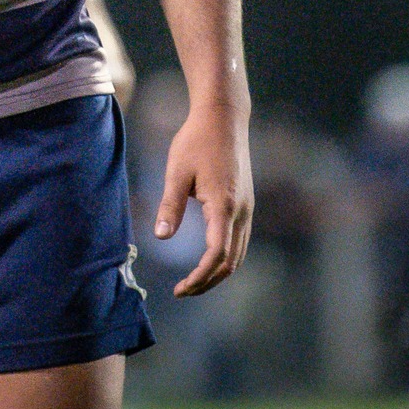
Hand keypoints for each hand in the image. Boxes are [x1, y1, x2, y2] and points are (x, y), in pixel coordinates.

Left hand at [155, 101, 253, 296]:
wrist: (223, 118)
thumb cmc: (196, 141)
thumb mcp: (177, 172)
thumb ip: (170, 206)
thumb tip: (161, 238)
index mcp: (224, 206)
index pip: (217, 256)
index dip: (199, 277)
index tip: (180, 289)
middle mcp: (242, 211)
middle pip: (231, 262)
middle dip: (208, 282)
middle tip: (182, 291)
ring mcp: (247, 208)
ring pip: (239, 253)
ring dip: (218, 273)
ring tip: (193, 281)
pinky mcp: (246, 203)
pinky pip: (240, 240)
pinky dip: (226, 258)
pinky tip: (207, 260)